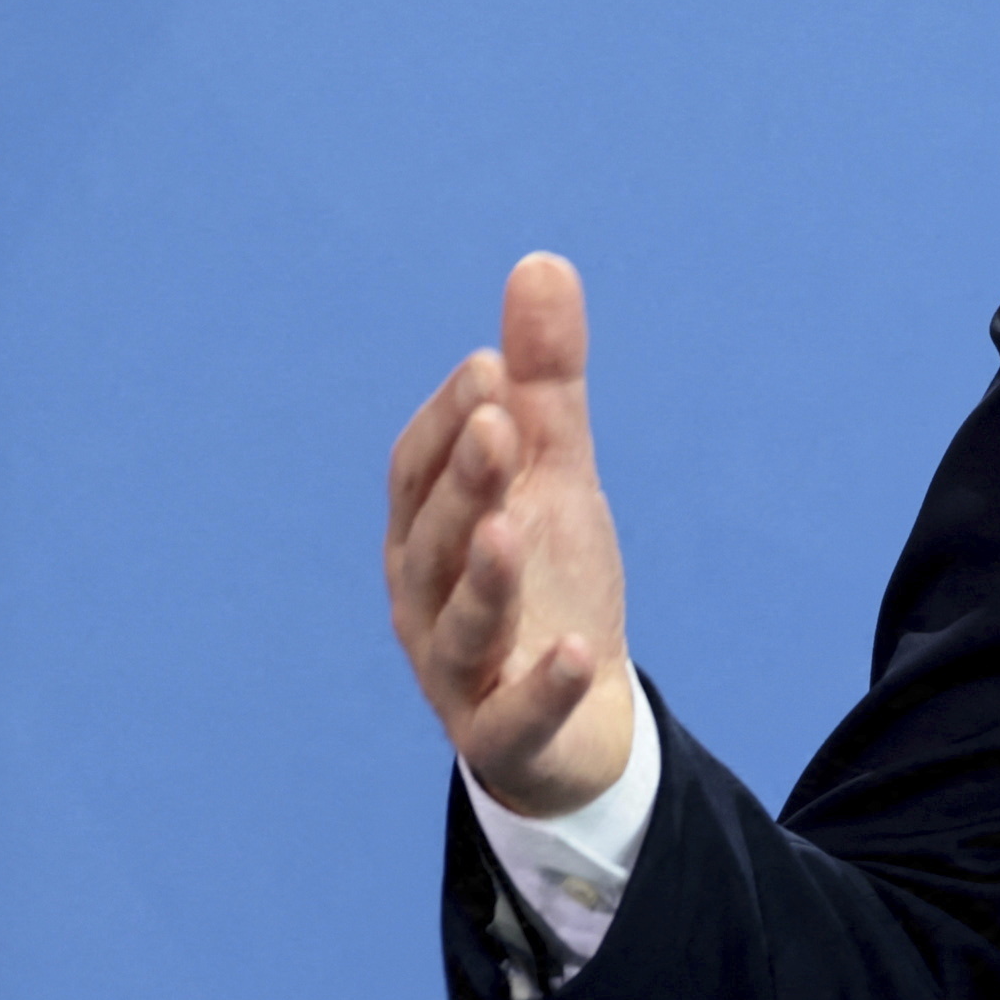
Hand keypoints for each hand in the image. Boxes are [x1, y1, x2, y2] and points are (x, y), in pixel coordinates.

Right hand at [385, 252, 639, 816]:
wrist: (577, 721)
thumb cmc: (548, 582)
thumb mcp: (552, 475)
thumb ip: (544, 384)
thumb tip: (541, 263)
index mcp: (424, 533)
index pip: (419, 470)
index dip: (448, 421)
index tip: (491, 366)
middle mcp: (425, 600)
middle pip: (435, 537)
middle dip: (463, 479)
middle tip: (497, 419)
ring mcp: (458, 673)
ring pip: (460, 625)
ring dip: (484, 577)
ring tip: (511, 527)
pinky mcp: (502, 737)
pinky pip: (514, 718)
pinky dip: (544, 689)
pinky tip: (581, 654)